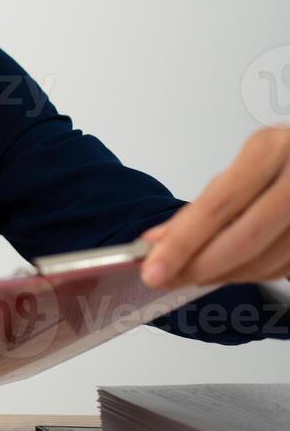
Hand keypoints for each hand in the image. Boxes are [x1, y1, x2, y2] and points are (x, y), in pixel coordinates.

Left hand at [138, 125, 289, 288]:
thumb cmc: (286, 159)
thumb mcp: (244, 168)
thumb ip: (203, 206)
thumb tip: (157, 242)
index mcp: (270, 151)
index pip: (218, 206)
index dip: (183, 244)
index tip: (154, 269)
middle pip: (243, 238)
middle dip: (200, 267)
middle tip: (168, 280)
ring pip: (267, 261)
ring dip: (227, 275)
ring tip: (198, 273)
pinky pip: (285, 268)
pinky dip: (255, 273)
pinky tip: (236, 267)